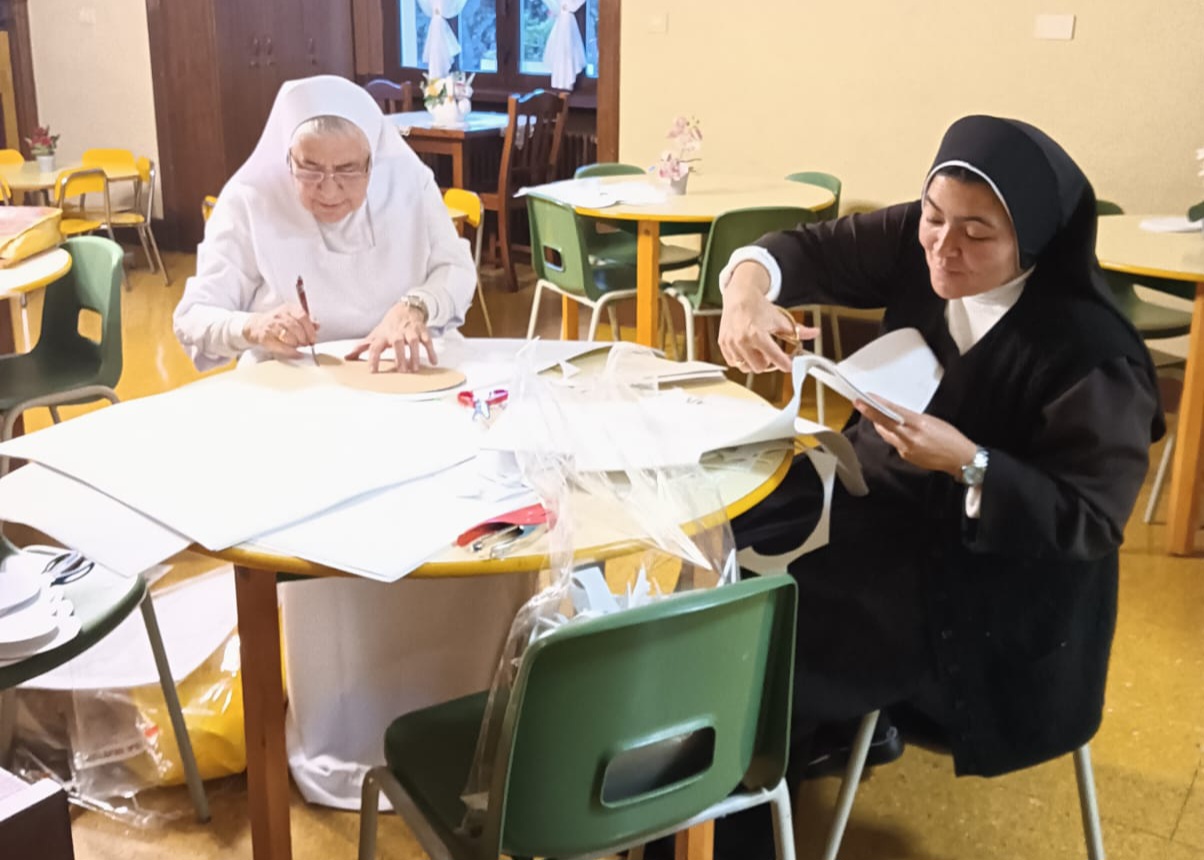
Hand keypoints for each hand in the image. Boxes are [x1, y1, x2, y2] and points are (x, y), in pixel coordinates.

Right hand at [244, 304, 318, 357]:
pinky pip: (280, 345)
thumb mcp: (292, 317)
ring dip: (296, 343)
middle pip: (296, 327)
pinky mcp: (265, 336)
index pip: (302, 317)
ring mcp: (271, 325)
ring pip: (288, 336)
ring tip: (297, 346)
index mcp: (288, 309)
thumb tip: (317, 325)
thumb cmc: (276, 322)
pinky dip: (290, 351)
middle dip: (304, 338)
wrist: (255, 326)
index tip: (313, 338)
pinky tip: (295, 353)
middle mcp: (279, 315)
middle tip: (306, 344)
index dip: (310, 329)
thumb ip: (306, 321)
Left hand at [345, 302, 435, 372]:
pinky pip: (428, 341)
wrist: (406, 309)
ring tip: (415, 369)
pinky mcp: (422, 332)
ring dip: (415, 355)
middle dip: (400, 357)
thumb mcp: (376, 334)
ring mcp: (410, 331)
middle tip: (401, 371)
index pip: (375, 346)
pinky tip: (434, 362)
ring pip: (413, 342)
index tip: (372, 371)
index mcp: (383, 335)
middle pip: (397, 344)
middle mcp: (397, 333)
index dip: (373, 358)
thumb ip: (362, 347)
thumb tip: (347, 357)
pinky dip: (431, 351)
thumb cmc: (389, 326)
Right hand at [717, 262, 818, 373]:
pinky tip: (746, 349)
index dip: (785, 364)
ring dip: (754, 362)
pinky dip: (741, 359)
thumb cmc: (759, 307)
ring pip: (746, 367)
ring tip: (757, 351)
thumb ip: (798, 330)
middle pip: (760, 368)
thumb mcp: (780, 319)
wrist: (740, 296)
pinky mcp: (723, 344)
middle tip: (770, 353)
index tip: (790, 366)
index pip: (775, 358)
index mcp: (758, 335)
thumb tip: (815, 333)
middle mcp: (743, 341)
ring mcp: (732, 344)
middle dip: (767, 363)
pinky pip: (734, 362)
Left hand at [854, 396, 976, 476]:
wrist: (959, 458)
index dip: (875, 406)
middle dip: (871, 414)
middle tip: (861, 404)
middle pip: (883, 424)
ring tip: (875, 415)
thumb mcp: (931, 420)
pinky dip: (892, 436)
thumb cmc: (950, 437)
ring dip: (880, 424)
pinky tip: (894, 431)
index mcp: (918, 424)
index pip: (891, 412)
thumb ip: (911, 417)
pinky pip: (894, 443)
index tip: (863, 399)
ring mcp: (907, 449)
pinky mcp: (906, 457)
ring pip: (886, 434)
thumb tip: (896, 414)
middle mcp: (910, 438)